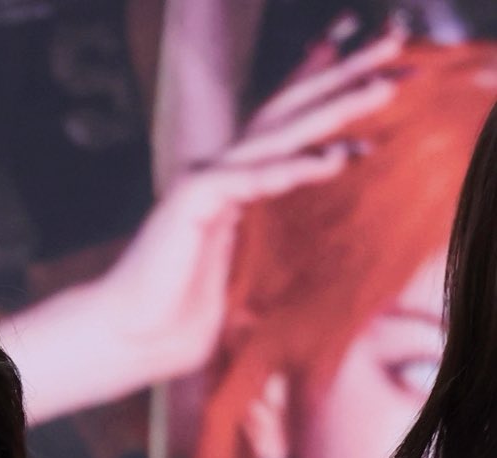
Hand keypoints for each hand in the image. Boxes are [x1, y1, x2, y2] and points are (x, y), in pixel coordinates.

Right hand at [87, 25, 405, 388]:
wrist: (130, 339)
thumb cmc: (181, 322)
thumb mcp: (248, 282)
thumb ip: (282, 260)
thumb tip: (332, 272)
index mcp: (235, 185)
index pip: (287, 125)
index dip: (326, 87)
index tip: (377, 64)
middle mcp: (222, 171)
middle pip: (292, 112)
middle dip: (345, 76)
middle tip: (397, 47)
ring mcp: (207, 181)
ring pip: (280, 134)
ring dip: (334, 108)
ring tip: (383, 87)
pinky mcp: (193, 199)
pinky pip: (253, 177)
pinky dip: (296, 167)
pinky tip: (338, 158)